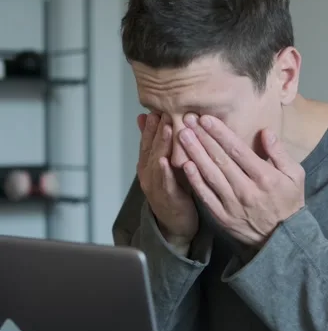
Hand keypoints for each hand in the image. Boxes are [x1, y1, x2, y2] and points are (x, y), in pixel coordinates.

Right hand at [137, 113, 198, 248]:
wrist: (176, 224)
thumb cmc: (175, 191)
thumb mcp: (167, 164)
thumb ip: (161, 143)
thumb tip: (150, 117)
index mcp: (148, 163)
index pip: (148, 138)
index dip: (152, 123)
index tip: (158, 105)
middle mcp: (148, 173)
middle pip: (151, 147)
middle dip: (157, 128)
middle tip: (163, 110)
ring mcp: (155, 186)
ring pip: (156, 162)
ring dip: (161, 145)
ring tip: (166, 129)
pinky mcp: (166, 199)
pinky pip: (165, 184)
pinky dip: (164, 172)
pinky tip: (165, 161)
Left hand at [178, 115, 304, 246]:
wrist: (282, 239)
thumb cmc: (289, 203)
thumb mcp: (295, 176)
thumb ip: (280, 153)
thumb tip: (266, 132)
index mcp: (265, 177)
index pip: (238, 150)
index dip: (220, 133)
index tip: (206, 118)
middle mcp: (246, 189)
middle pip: (220, 159)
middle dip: (203, 138)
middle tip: (187, 120)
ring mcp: (233, 204)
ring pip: (210, 174)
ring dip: (195, 154)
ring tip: (183, 136)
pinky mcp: (223, 216)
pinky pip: (206, 196)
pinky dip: (195, 180)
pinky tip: (185, 165)